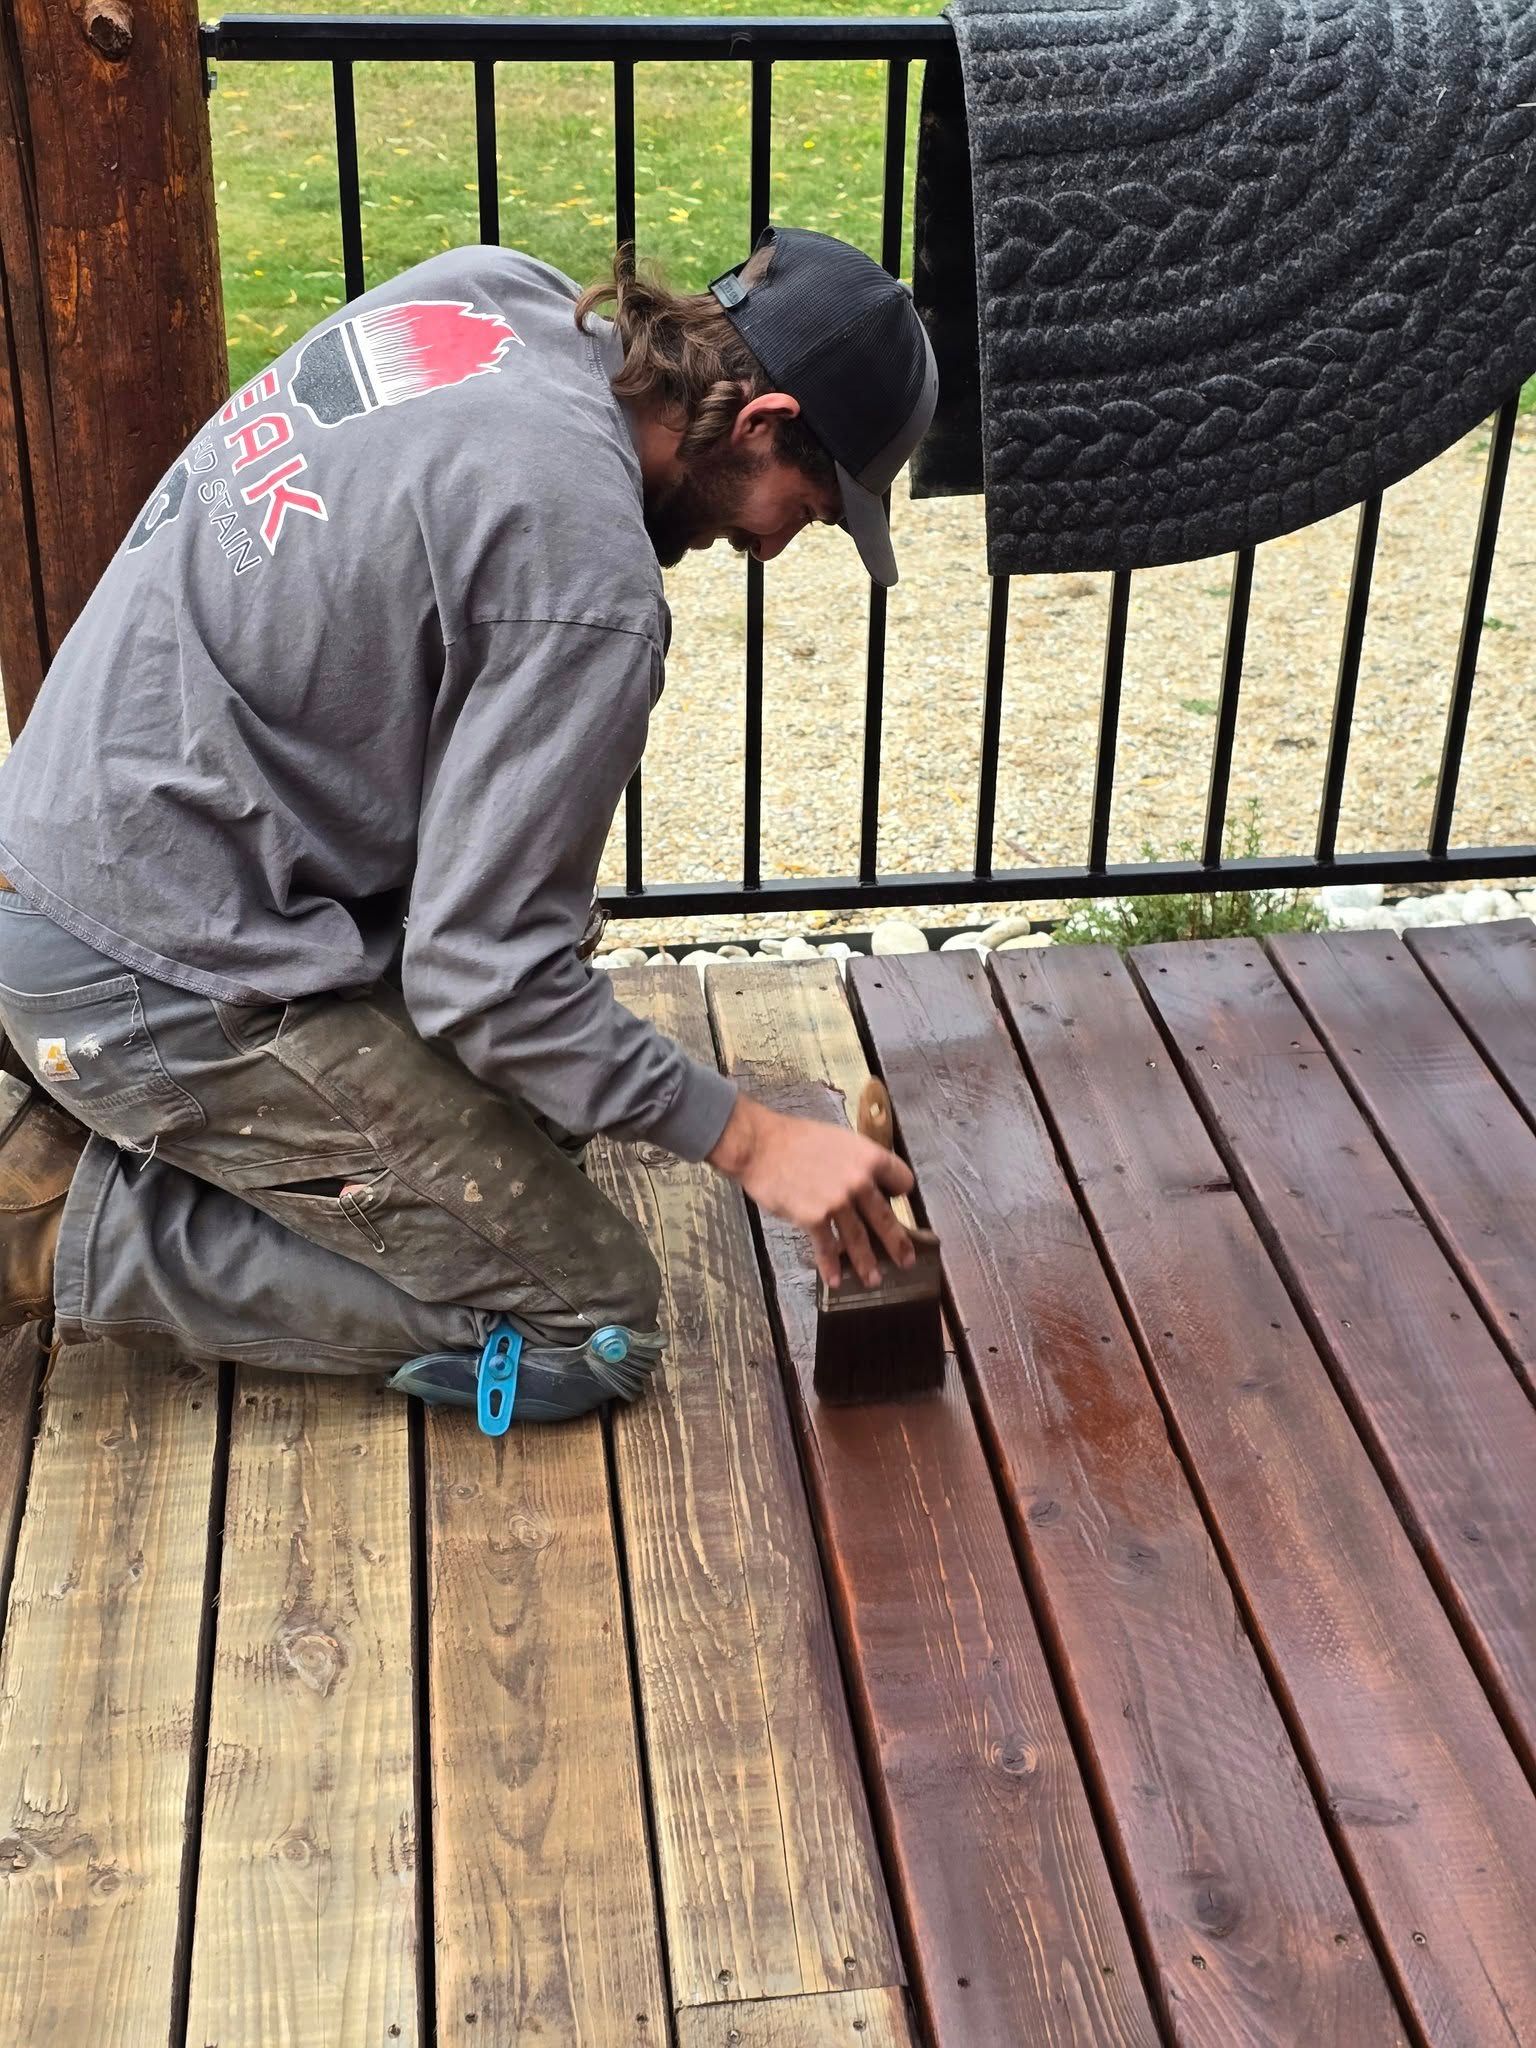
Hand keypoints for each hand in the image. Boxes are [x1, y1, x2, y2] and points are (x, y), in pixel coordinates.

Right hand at [707, 1093, 916, 1289]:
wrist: (761, 1145)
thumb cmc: (795, 1138)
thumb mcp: (838, 1139)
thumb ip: (856, 1162)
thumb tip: (864, 1182)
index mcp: (869, 1157)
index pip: (902, 1180)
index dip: (900, 1192)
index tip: (896, 1201)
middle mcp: (859, 1181)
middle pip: (885, 1218)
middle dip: (898, 1244)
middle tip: (905, 1260)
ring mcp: (838, 1201)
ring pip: (859, 1239)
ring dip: (867, 1263)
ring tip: (873, 1279)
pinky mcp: (814, 1217)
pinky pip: (827, 1247)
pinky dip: (831, 1266)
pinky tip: (834, 1279)